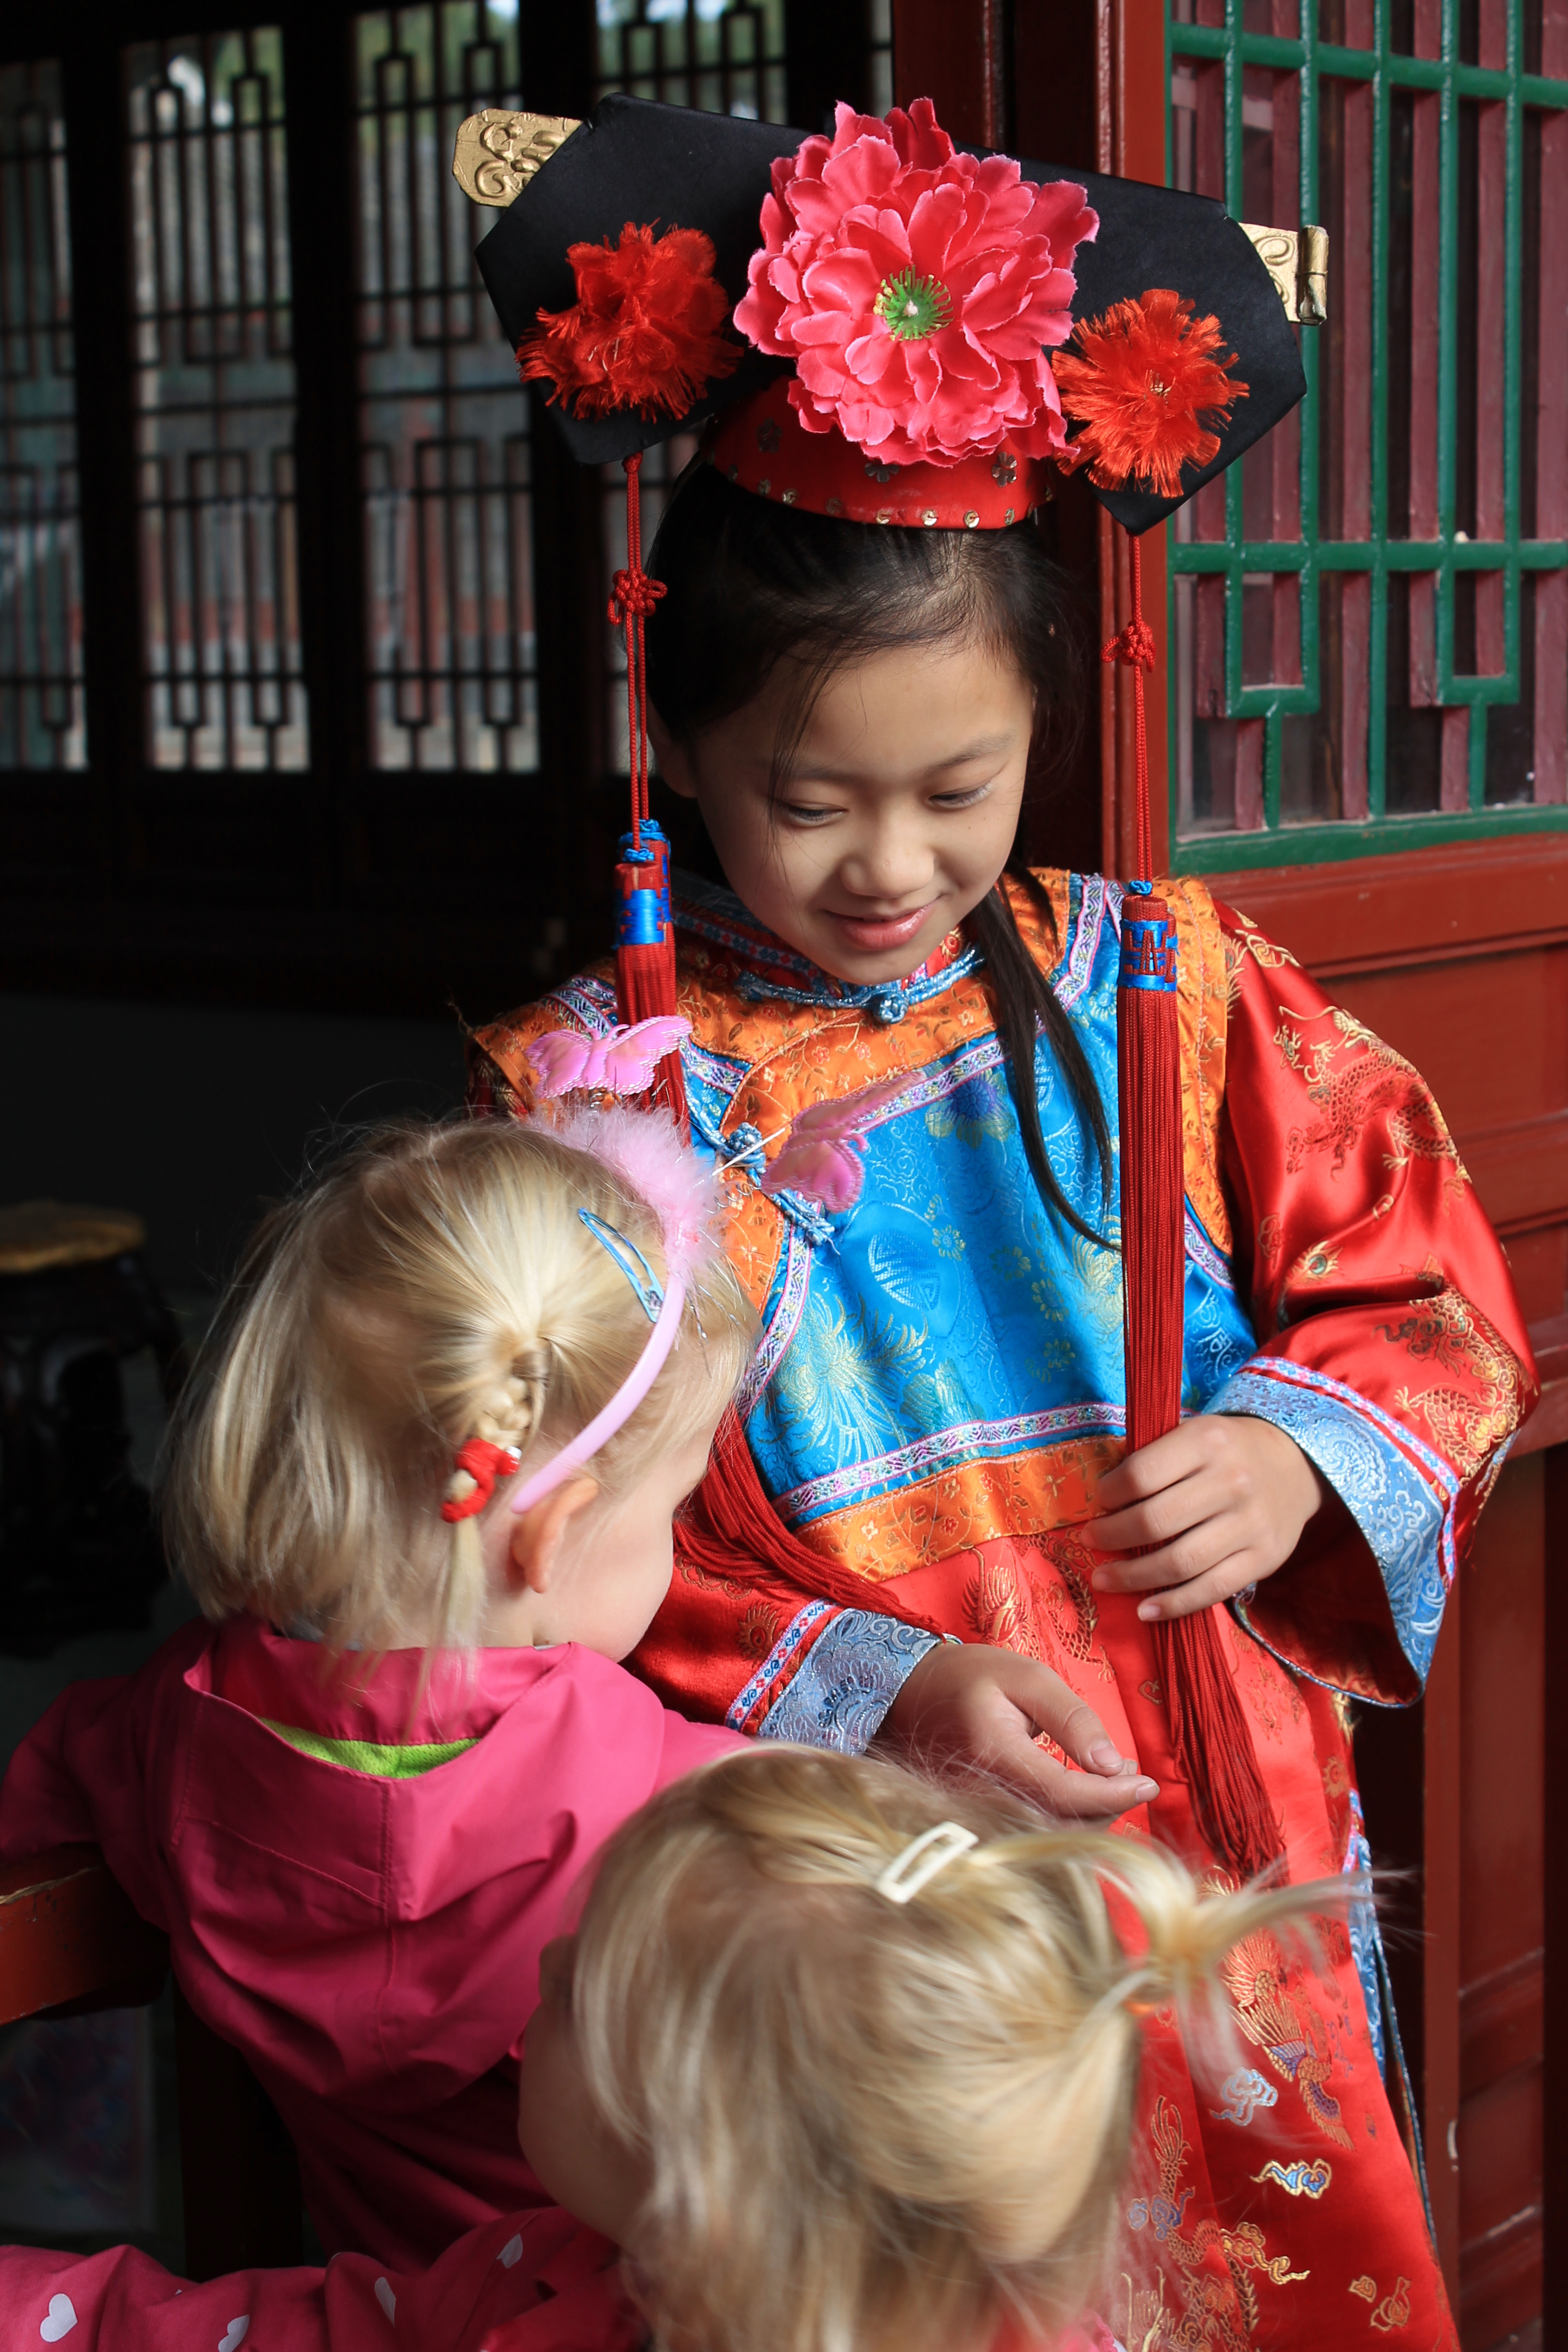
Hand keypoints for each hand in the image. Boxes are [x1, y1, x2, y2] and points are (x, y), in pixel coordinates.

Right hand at [877, 1640, 1157, 1818]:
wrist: (912, 1692)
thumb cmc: (972, 1677)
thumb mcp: (1028, 1677)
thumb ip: (1072, 1719)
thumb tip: (1113, 1765)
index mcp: (993, 1753)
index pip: (1064, 1794)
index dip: (1113, 1795)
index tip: (1149, 1782)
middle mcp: (981, 1794)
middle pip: (1060, 1826)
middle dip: (1107, 1807)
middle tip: (1132, 1773)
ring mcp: (977, 1812)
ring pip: (1048, 1835)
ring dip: (1089, 1815)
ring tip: (1112, 1776)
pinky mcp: (980, 1818)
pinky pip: (1031, 1830)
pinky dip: (1065, 1817)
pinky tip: (1082, 1790)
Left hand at [1090, 1413, 1324, 1622]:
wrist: (1293, 1465)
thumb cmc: (1226, 1452)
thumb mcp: (1193, 1434)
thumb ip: (1153, 1460)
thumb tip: (1102, 1501)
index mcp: (1207, 1441)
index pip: (1142, 1474)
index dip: (1109, 1494)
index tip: (1098, 1502)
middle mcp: (1232, 1481)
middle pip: (1155, 1521)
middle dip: (1112, 1536)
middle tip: (1090, 1541)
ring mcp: (1250, 1524)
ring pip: (1180, 1562)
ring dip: (1132, 1576)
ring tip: (1103, 1579)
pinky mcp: (1264, 1559)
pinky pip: (1211, 1589)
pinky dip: (1173, 1604)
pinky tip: (1145, 1609)